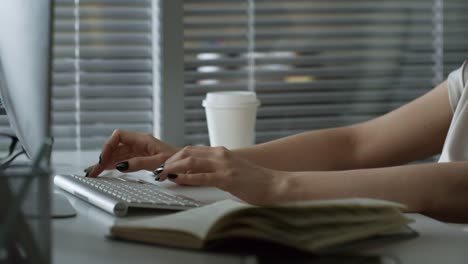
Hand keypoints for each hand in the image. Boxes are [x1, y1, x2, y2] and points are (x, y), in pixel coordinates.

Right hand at [87, 129, 177, 176]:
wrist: (189, 166)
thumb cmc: (179, 162)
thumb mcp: (158, 163)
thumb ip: (139, 163)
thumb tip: (121, 166)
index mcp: (143, 140)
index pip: (119, 136)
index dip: (108, 145)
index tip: (103, 158)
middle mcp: (140, 143)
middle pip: (116, 146)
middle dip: (104, 157)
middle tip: (94, 171)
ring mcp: (140, 151)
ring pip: (118, 154)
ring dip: (107, 162)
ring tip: (95, 172)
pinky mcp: (142, 158)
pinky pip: (124, 160)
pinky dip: (115, 165)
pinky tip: (108, 171)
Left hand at [158, 146, 286, 204]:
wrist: (274, 184)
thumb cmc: (254, 179)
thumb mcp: (231, 169)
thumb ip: (215, 169)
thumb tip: (196, 174)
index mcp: (220, 152)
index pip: (190, 150)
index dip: (173, 157)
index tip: (163, 165)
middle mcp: (220, 155)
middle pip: (186, 153)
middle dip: (168, 161)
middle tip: (157, 171)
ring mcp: (224, 166)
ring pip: (191, 162)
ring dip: (173, 168)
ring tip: (161, 175)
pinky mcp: (227, 178)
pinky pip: (202, 177)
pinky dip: (186, 178)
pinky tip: (177, 180)